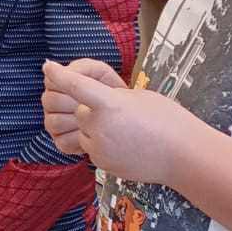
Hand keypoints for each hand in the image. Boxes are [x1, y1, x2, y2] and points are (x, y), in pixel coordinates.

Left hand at [42, 59, 197, 184]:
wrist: (183, 156)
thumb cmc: (169, 122)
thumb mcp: (141, 98)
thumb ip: (114, 98)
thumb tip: (100, 105)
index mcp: (111, 104)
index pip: (77, 86)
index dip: (60, 75)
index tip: (48, 67)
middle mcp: (100, 126)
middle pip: (81, 111)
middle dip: (94, 110)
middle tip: (123, 115)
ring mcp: (99, 148)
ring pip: (85, 131)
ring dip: (97, 128)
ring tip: (128, 131)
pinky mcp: (102, 163)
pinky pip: (92, 148)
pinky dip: (103, 143)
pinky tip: (127, 144)